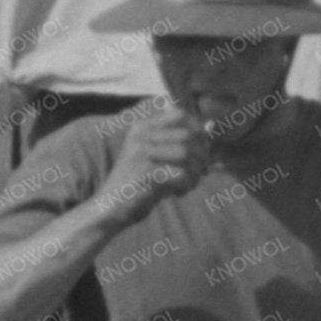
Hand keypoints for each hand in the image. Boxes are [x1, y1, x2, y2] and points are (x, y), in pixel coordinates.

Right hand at [98, 99, 206, 219]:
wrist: (110, 207)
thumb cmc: (138, 183)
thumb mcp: (155, 156)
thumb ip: (178, 142)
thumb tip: (210, 128)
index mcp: (142, 127)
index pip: (180, 114)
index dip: (197, 130)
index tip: (201, 149)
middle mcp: (141, 135)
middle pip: (188, 135)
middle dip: (201, 156)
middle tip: (198, 172)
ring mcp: (141, 152)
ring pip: (187, 153)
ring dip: (194, 172)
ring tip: (186, 184)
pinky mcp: (145, 172)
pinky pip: (181, 174)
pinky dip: (186, 185)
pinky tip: (177, 192)